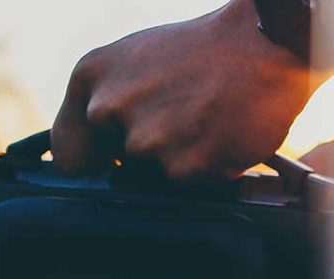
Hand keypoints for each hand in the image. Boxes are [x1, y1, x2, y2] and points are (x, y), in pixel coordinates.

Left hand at [51, 0, 319, 179]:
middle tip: (179, 117)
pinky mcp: (184, 165)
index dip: (94, 160)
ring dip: (180, 155)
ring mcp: (146, 139)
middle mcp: (110, 108)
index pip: (67, 153)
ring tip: (204, 118)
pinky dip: (208, 164)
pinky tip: (221, 130)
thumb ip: (109, 100)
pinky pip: (191, 181)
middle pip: (120, 163)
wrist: (265, 43)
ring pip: (156, 172)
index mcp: (91, 76)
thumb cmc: (205, 50)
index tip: (110, 158)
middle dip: (146, 151)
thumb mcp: (137, 60)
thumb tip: (93, 150)